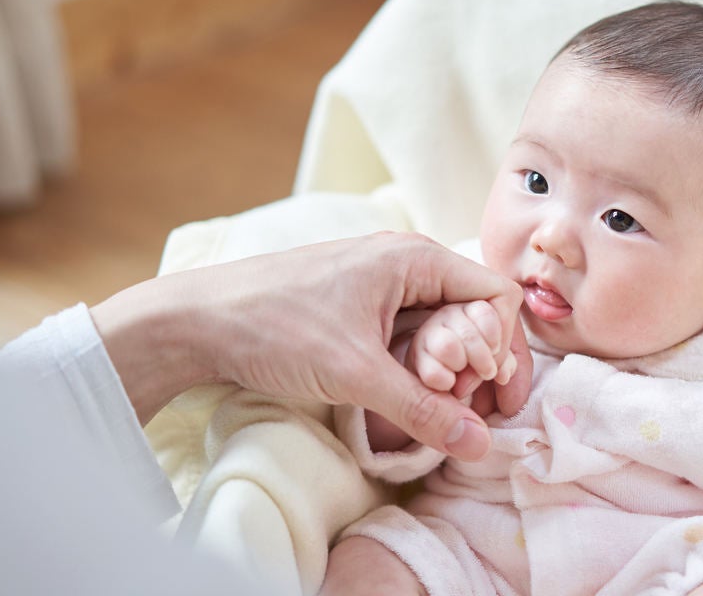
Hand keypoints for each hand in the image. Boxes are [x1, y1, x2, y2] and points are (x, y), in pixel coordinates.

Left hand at [91, 232, 532, 460]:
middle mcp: (405, 262)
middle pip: (473, 312)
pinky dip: (418, 364)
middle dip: (478, 364)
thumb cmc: (276, 328)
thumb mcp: (356, 375)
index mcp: (415, 258)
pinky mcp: (361, 302)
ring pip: (442, 325)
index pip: (496, 296)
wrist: (197, 320)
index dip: (505, 348)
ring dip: (447, 368)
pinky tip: (406, 395)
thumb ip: (423, 410)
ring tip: (435, 407)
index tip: (494, 397)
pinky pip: (411, 331)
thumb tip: (478, 444)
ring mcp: (381, 281)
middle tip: (467, 410)